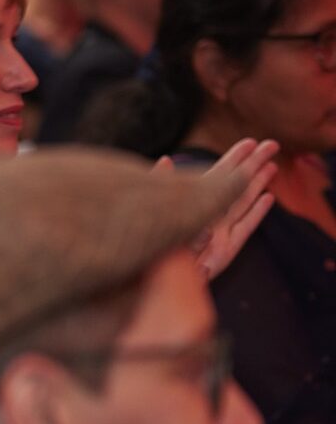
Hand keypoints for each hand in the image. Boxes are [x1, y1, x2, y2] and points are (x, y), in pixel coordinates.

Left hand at [154, 138, 277, 277]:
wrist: (154, 281)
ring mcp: (220, 233)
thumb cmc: (151, 248)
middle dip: (252, 165)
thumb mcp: (155, 214)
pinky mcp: (226, 251)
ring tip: (272, 166)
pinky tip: (267, 198)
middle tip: (271, 145)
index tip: (249, 142)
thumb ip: (160, 187)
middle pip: (236, 185)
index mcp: (192, 205)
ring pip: (243, 202)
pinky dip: (257, 213)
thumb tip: (164, 159)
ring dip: (258, 184)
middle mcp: (209, 216)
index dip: (233, 159)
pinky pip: (245, 228)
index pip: (218, 176)